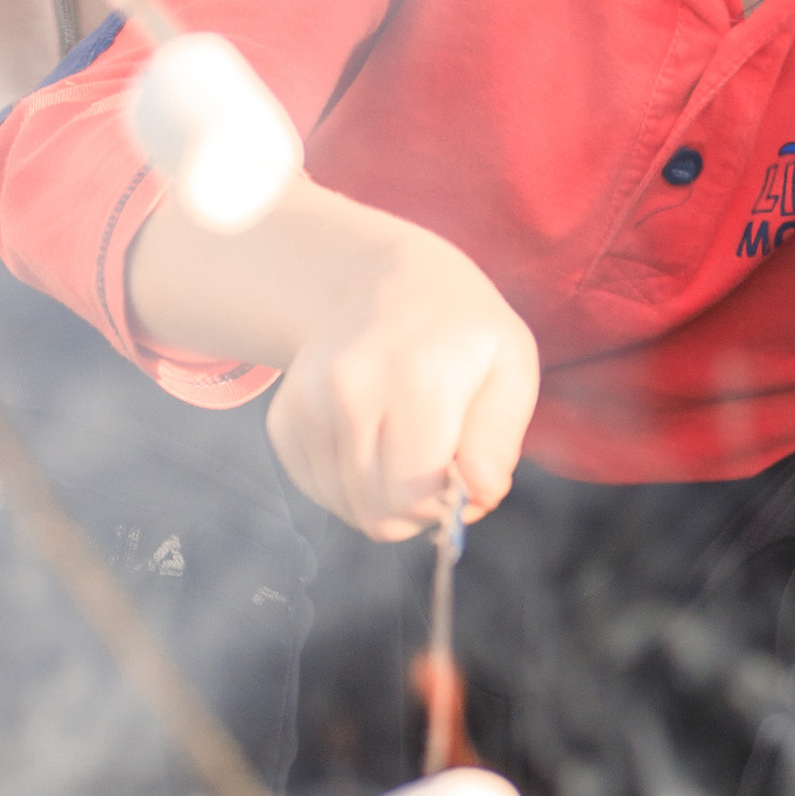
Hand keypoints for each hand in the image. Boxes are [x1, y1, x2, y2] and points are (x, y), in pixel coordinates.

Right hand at [264, 224, 539, 542]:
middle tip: (438, 466)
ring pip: (348, 508)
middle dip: (418, 508)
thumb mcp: (510, 363)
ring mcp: (308, 404)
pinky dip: (352, 485)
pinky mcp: (284, 420)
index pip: (414, 495)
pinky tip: (374, 440)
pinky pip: (320, 492)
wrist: (379, 283)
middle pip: (378, 513)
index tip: (463, 476)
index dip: (447, 505)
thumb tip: (479, 495)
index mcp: (416, 376)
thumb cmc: (458, 332)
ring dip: (385, 498)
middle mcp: (350, 390)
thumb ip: (499, 437)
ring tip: (407, 448)